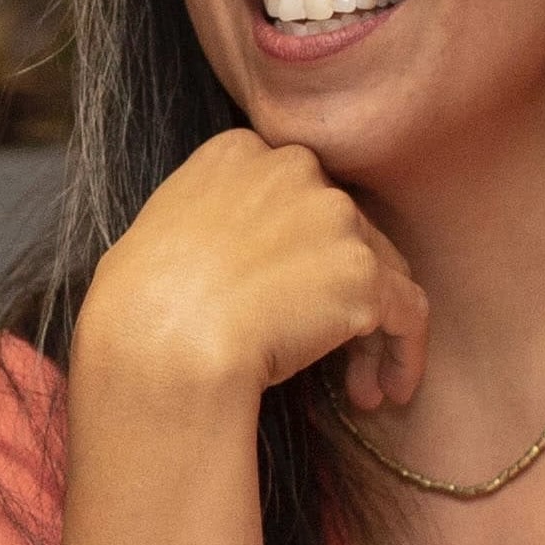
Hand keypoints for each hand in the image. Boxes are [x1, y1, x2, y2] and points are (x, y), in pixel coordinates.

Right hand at [74, 129, 428, 416]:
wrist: (159, 342)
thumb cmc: (137, 305)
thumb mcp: (160, 232)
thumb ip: (207, 221)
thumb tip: (229, 261)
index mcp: (239, 152)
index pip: (295, 195)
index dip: (302, 251)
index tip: (293, 297)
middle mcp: (294, 168)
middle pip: (344, 229)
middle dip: (340, 292)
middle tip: (330, 349)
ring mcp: (334, 217)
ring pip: (381, 271)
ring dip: (370, 332)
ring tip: (361, 388)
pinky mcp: (362, 273)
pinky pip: (407, 313)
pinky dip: (403, 354)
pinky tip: (387, 391)